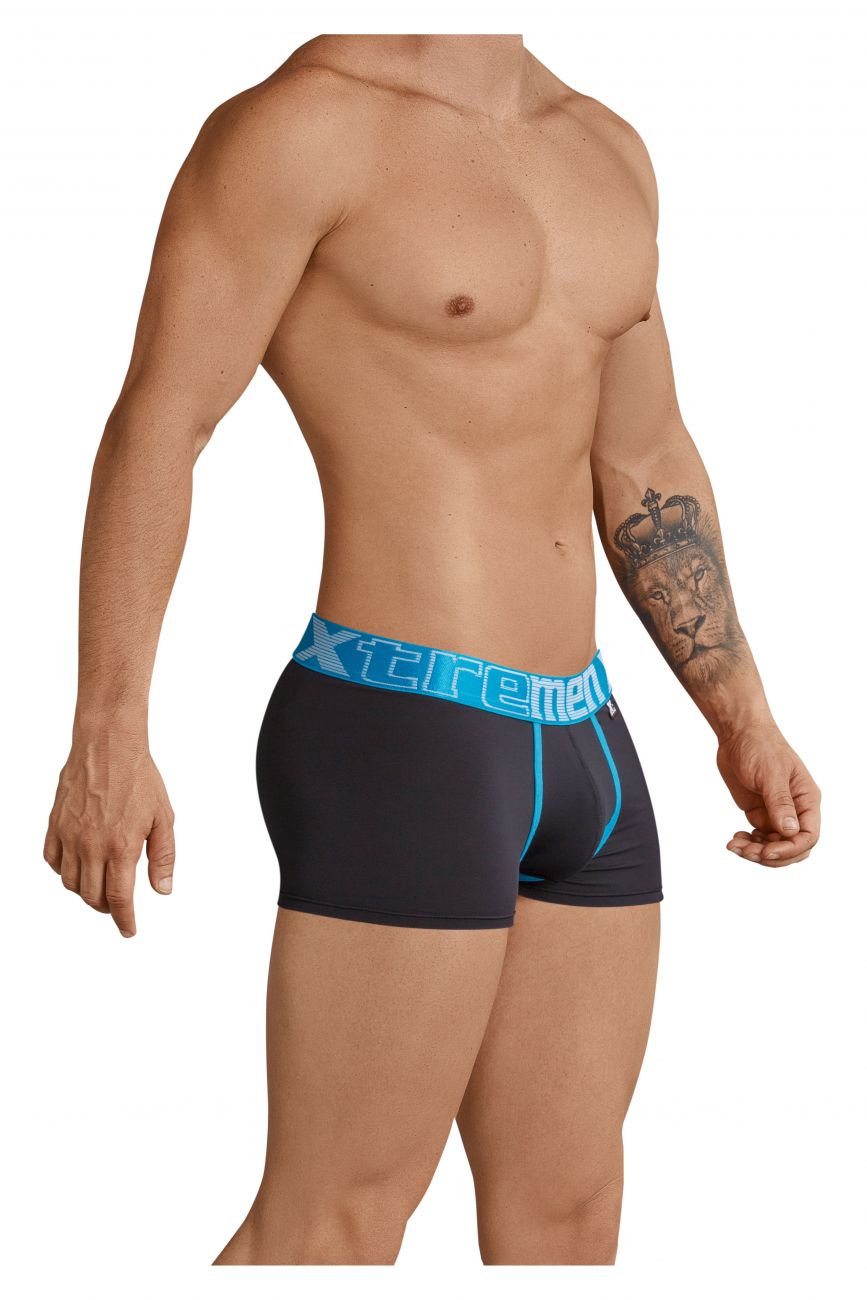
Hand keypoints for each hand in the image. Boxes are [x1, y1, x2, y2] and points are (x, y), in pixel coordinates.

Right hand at [43, 733, 174, 937]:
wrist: (108, 744)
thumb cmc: (139, 777)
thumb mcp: (164, 818)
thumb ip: (164, 857)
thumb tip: (163, 890)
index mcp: (121, 846)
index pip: (119, 899)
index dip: (124, 920)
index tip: (128, 930)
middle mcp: (91, 845)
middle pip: (92, 896)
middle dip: (106, 908)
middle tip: (118, 906)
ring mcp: (69, 835)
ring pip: (69, 882)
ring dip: (85, 892)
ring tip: (99, 887)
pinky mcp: (55, 824)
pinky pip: (51, 860)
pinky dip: (62, 871)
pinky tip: (77, 867)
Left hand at [716, 723, 820, 865]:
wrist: (738, 733)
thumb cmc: (760, 746)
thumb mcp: (771, 773)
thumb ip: (781, 803)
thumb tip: (790, 832)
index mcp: (806, 800)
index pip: (808, 837)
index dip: (790, 850)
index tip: (766, 851)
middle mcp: (795, 810)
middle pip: (792, 848)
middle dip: (771, 855)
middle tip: (746, 851)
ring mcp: (777, 813)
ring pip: (773, 847)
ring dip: (755, 852)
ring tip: (734, 845)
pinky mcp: (759, 813)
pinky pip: (759, 839)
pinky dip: (748, 844)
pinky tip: (734, 839)